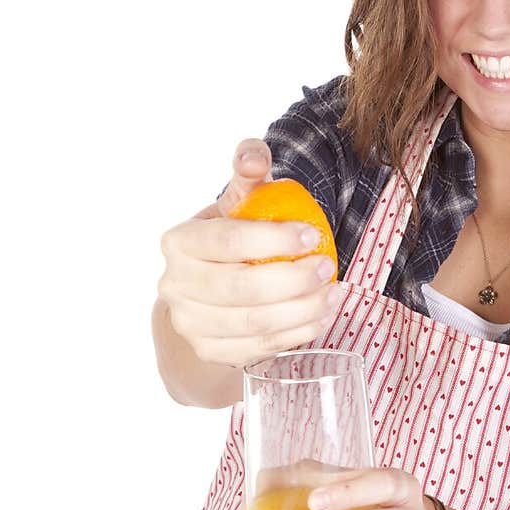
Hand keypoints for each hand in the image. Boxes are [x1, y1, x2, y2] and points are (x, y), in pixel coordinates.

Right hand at [156, 140, 342, 368]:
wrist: (206, 294)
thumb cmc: (230, 240)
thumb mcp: (237, 202)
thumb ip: (248, 173)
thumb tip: (254, 157)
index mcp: (179, 242)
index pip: (227, 241)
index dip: (273, 240)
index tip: (311, 235)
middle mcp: (175, 285)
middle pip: (241, 288)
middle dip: (293, 279)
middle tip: (327, 267)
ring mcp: (190, 324)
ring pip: (254, 323)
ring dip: (303, 310)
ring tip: (334, 293)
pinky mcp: (210, 352)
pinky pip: (260, 347)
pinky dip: (298, 334)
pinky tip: (321, 317)